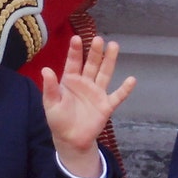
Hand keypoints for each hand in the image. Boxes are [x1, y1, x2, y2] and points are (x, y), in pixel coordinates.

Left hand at [40, 34, 136, 176]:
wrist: (71, 139)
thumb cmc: (58, 119)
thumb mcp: (50, 104)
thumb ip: (50, 87)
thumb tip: (46, 70)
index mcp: (70, 81)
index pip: (73, 63)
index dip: (75, 51)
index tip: (76, 38)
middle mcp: (86, 83)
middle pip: (92, 64)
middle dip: (95, 52)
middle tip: (99, 39)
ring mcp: (97, 93)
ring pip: (105, 74)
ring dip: (109, 61)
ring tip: (114, 46)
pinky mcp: (106, 105)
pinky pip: (117, 96)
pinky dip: (125, 89)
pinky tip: (132, 80)